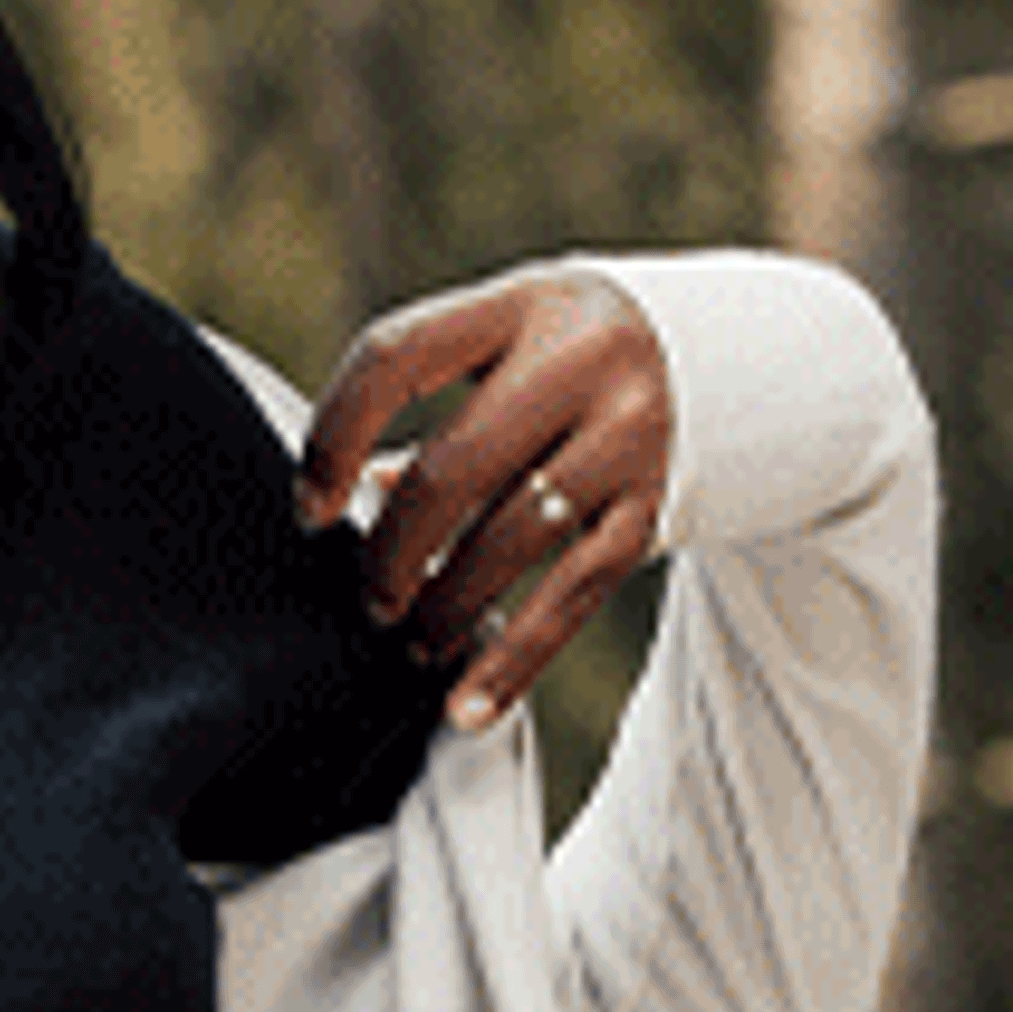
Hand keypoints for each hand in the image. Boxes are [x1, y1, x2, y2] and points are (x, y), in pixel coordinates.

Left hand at [293, 263, 674, 731]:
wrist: (703, 355)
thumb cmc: (551, 359)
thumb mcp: (495, 348)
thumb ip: (423, 409)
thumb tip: (341, 502)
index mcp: (515, 305)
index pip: (394, 356)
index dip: (333, 438)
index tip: (309, 512)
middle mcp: (580, 360)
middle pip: (454, 467)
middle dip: (393, 550)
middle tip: (368, 601)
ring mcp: (627, 433)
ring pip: (515, 538)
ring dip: (447, 607)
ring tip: (409, 647)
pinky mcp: (654, 504)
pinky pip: (575, 594)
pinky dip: (514, 659)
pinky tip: (467, 706)